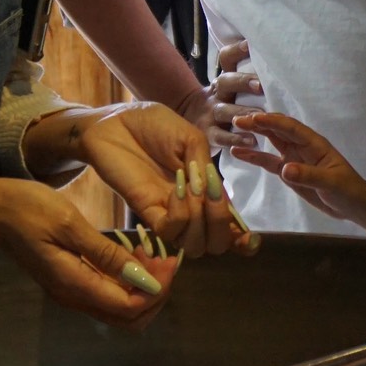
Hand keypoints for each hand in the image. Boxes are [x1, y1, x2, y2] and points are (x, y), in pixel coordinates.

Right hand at [0, 178, 172, 326]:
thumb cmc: (28, 209)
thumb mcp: (69, 224)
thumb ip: (106, 254)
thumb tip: (143, 279)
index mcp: (74, 285)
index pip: (129, 308)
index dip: (156, 290)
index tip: (167, 260)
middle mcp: (74, 297)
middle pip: (129, 318)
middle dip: (155, 293)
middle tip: (163, 258)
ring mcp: (71, 292)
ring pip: (120, 309)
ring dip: (143, 287)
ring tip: (151, 253)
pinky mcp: (71, 281)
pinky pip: (108, 294)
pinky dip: (128, 281)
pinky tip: (135, 254)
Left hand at [78, 102, 251, 257]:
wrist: (116, 121)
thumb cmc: (154, 125)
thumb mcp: (191, 138)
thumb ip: (205, 167)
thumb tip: (213, 195)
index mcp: (207, 192)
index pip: (229, 227)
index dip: (243, 239)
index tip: (249, 239)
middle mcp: (191, 208)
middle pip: (215, 244)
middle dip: (222, 227)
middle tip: (214, 199)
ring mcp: (169, 212)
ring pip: (194, 244)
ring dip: (201, 220)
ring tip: (193, 190)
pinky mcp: (146, 211)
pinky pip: (169, 230)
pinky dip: (181, 215)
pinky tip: (177, 190)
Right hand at [203, 39, 270, 160]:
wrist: (188, 121)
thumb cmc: (221, 103)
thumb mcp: (228, 88)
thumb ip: (247, 79)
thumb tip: (277, 61)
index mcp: (224, 79)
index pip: (226, 58)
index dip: (237, 50)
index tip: (251, 44)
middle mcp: (216, 93)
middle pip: (226, 82)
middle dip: (243, 82)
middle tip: (261, 84)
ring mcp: (210, 114)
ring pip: (225, 111)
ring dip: (243, 113)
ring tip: (260, 116)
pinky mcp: (208, 134)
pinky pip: (221, 137)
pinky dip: (235, 139)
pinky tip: (251, 141)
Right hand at [229, 110, 365, 239]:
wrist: (353, 206)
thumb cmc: (348, 190)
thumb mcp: (331, 183)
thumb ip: (309, 176)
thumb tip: (285, 169)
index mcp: (315, 144)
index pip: (291, 128)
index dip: (272, 122)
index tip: (253, 118)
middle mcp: (302, 147)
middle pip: (278, 130)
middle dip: (259, 123)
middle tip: (237, 119)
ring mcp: (294, 158)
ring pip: (271, 142)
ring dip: (255, 134)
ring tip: (234, 128)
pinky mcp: (289, 173)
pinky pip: (268, 161)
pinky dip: (254, 156)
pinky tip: (238, 152)